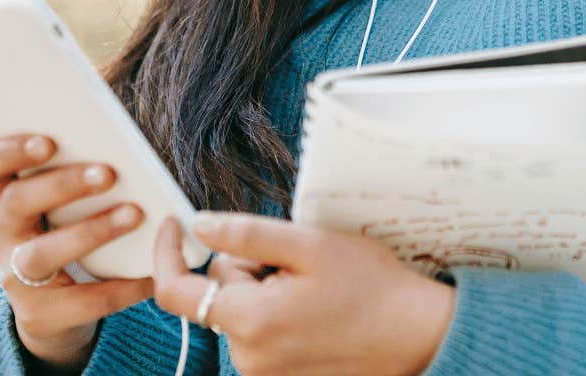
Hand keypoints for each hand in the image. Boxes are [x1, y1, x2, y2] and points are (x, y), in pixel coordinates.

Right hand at [0, 132, 155, 369]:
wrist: (57, 308)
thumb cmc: (69, 230)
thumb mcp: (65, 202)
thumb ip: (82, 172)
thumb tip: (129, 151)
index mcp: (5, 194)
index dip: (7, 151)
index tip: (46, 141)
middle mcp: (3, 231)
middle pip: (18, 202)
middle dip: (63, 184)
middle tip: (108, 173)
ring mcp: (16, 276)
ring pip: (43, 252)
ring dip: (91, 231)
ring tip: (135, 214)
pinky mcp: (41, 313)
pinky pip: (81, 301)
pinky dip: (119, 287)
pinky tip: (151, 275)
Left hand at [152, 213, 455, 375]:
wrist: (418, 335)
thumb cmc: (373, 288)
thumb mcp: (311, 244)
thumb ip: (247, 234)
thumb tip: (199, 226)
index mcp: (249, 322)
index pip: (175, 291)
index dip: (168, 252)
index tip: (175, 225)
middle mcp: (247, 358)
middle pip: (220, 291)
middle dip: (249, 267)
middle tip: (299, 261)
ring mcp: (264, 373)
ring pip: (241, 310)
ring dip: (266, 289)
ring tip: (315, 287)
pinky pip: (260, 331)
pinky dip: (278, 312)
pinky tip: (316, 307)